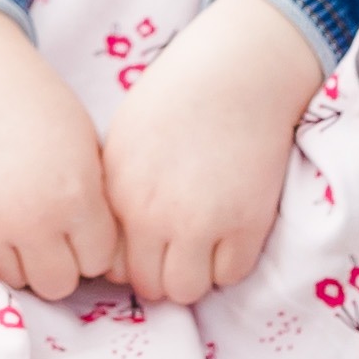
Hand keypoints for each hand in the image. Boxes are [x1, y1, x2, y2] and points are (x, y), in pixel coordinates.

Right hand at [0, 3, 122, 297]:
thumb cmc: (39, 113)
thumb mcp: (86, 149)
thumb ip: (97, 205)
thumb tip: (111, 266)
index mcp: (75, 195)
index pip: (97, 262)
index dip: (91, 245)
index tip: (80, 225)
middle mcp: (30, 219)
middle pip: (57, 285)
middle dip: (57, 263)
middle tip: (46, 229)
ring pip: (14, 280)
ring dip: (17, 257)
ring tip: (12, 212)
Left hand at [101, 0, 326, 303]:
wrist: (241, 67)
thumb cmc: (181, 94)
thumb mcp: (126, 138)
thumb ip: (117, 191)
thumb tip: (118, 239)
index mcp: (118, 194)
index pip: (111, 265)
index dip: (132, 258)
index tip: (151, 239)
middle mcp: (153, 216)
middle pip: (148, 285)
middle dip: (164, 271)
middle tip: (182, 244)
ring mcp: (201, 223)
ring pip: (187, 290)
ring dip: (197, 272)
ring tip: (208, 241)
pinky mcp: (247, 223)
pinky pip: (232, 274)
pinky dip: (233, 260)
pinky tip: (234, 228)